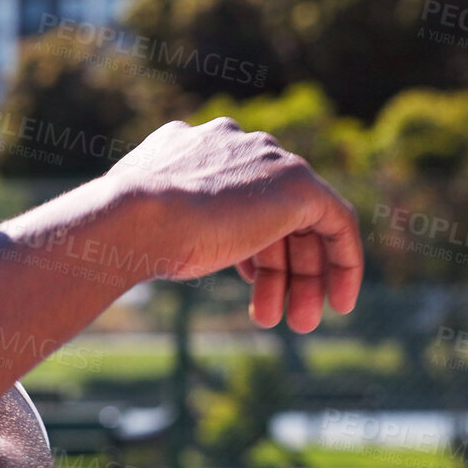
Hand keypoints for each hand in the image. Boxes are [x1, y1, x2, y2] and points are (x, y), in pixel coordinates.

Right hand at [111, 118, 362, 331]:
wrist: (132, 218)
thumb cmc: (124, 231)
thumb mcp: (143, 223)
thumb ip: (161, 220)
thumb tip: (146, 246)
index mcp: (194, 145)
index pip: (235, 195)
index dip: (246, 244)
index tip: (248, 281)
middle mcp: (236, 143)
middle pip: (271, 212)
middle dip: (277, 269)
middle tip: (272, 317)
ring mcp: (268, 160)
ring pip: (300, 224)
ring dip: (302, 278)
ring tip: (298, 323)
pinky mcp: (298, 184)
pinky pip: (337, 221)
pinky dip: (343, 262)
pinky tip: (340, 301)